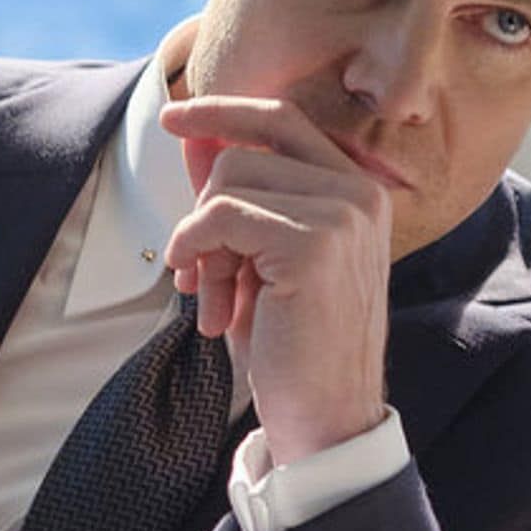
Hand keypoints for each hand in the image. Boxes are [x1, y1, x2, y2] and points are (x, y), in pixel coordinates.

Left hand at [160, 95, 391, 463]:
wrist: (326, 419)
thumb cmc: (293, 345)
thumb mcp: (257, 258)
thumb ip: (234, 195)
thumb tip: (193, 134)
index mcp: (357, 191)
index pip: (281, 118)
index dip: (222, 111)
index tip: (171, 118)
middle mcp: (359, 192)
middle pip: (243, 150)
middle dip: (203, 209)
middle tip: (200, 273)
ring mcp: (342, 214)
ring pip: (227, 182)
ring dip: (202, 244)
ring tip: (217, 299)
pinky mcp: (314, 243)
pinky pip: (220, 217)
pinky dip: (195, 253)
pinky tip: (213, 305)